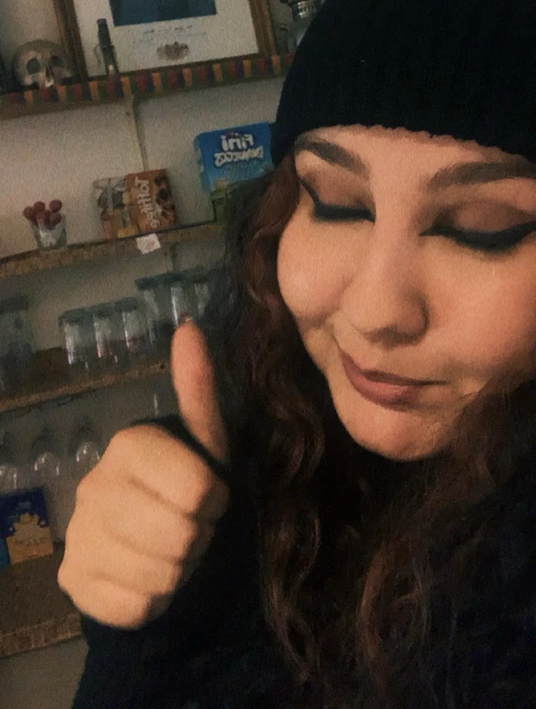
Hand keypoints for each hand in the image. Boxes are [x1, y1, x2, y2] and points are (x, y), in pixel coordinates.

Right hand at [57, 322, 228, 628]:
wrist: (160, 552)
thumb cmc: (192, 492)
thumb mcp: (209, 443)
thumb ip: (198, 389)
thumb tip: (190, 326)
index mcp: (129, 444)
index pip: (198, 488)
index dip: (216, 501)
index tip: (212, 498)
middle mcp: (94, 484)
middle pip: (180, 535)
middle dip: (198, 540)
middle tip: (191, 531)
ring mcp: (77, 534)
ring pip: (158, 576)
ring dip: (178, 573)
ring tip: (172, 554)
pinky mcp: (71, 581)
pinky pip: (133, 607)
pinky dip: (152, 602)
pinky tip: (147, 580)